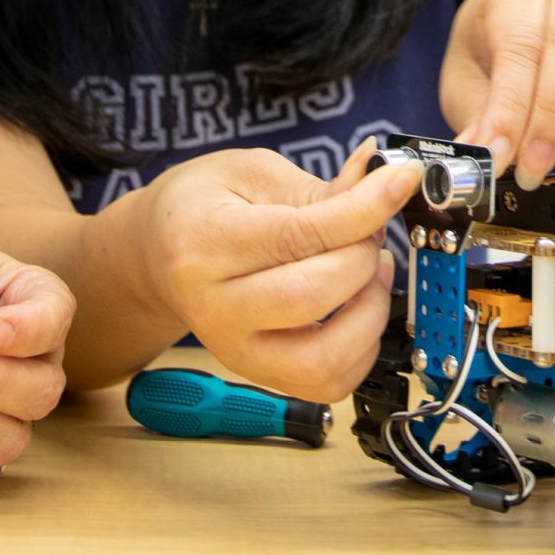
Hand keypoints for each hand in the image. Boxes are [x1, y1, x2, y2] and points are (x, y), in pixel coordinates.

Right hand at [135, 146, 418, 402]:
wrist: (153, 254)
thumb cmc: (200, 206)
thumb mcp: (248, 172)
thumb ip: (318, 186)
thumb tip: (383, 178)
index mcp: (202, 241)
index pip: (299, 234)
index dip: (363, 209)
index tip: (401, 183)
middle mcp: (212, 305)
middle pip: (313, 295)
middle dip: (362, 258)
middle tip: (368, 231)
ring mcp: (234, 349)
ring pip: (325, 357)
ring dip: (370, 312)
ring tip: (368, 274)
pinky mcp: (257, 374)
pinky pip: (327, 383)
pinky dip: (361, 348)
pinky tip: (355, 309)